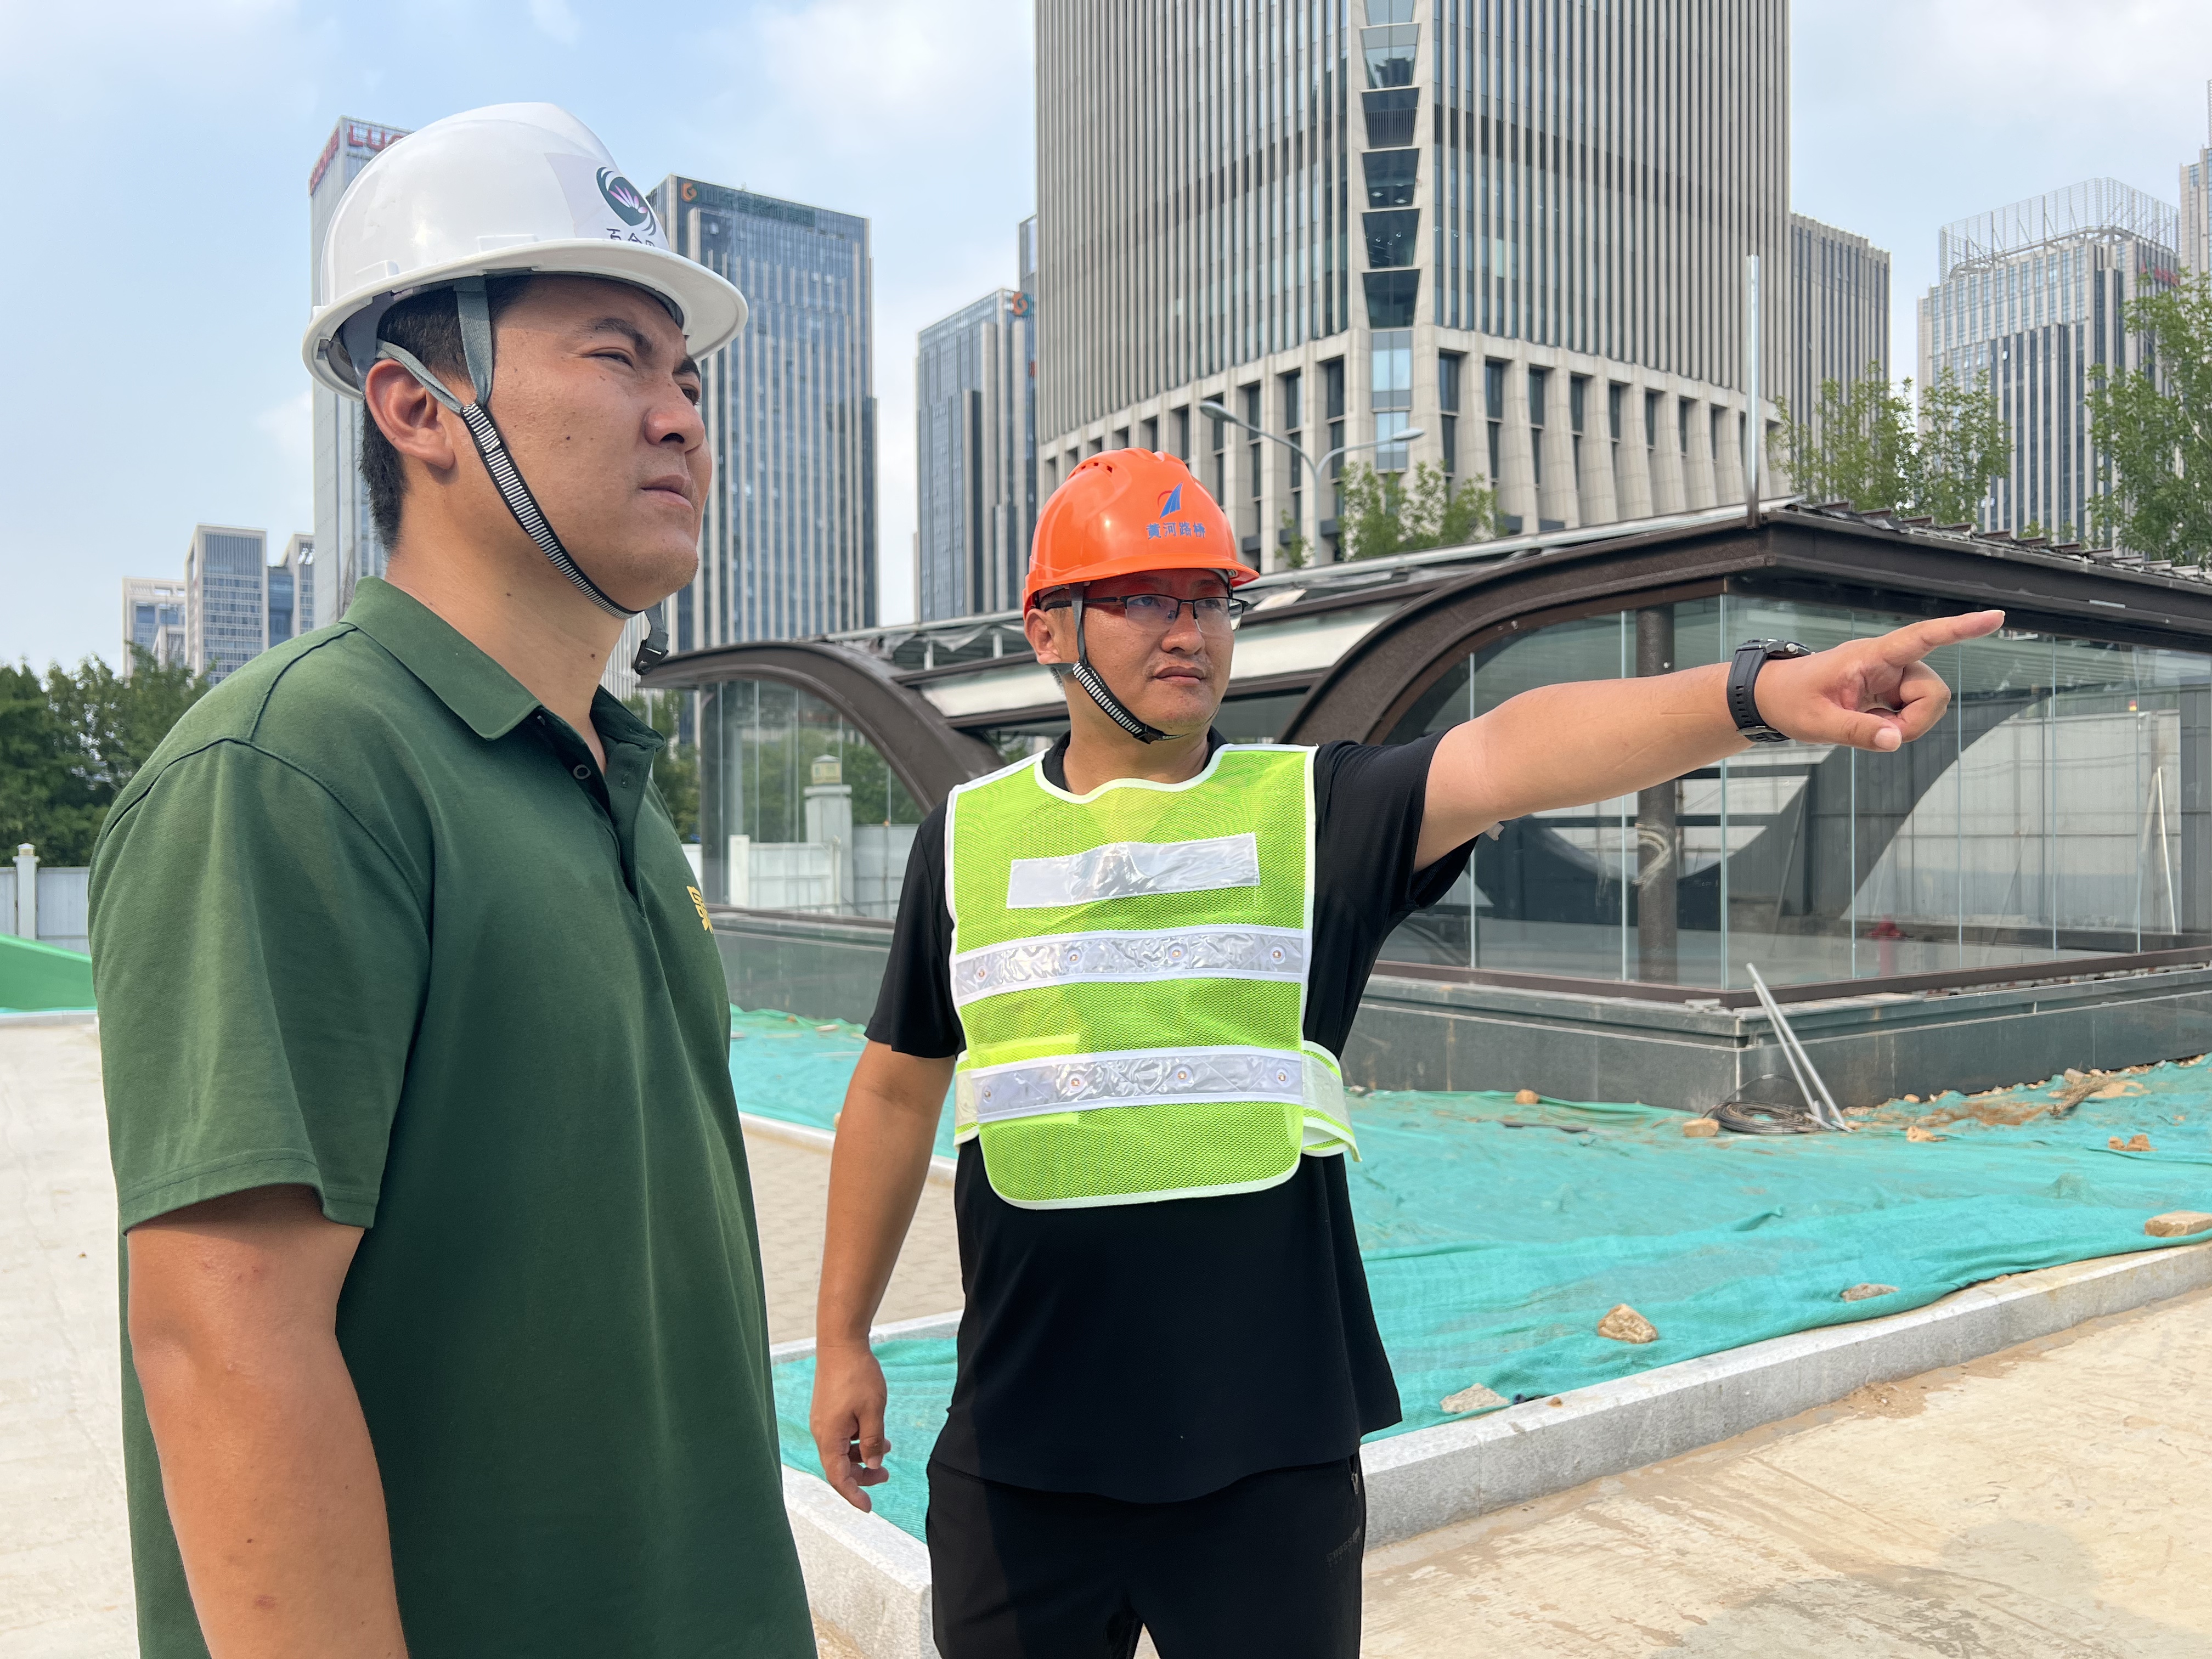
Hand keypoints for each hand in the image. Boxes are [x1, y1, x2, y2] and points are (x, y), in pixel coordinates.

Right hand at [809, 1339, 891, 1510]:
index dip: (853, 1495)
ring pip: (841, 1451)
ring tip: (886, 1450)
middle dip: (861, 1476)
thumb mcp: (873, 1411)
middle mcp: (821, 1433)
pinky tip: (876, 1434)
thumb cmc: (856, 1375)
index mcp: (829, 1437)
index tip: (868, 1507)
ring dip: (862, 1456)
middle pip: (839, 1467)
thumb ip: (873, 1442)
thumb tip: (873, 1466)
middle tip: (886, 1476)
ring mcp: (823, 1422)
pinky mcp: (828, 1412)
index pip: (838, 1477)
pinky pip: (841, 1437)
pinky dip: (858, 1441)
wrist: (840, 1345)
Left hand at [1753, 610, 2004, 751]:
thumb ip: (1856, 731)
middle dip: (1917, 721)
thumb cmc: (1790, 700)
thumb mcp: (1816, 722)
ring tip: (1868, 727)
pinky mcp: (1889, 691)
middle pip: (1933, 692)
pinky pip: (1911, 713)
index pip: (1922, 637)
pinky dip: (1896, 726)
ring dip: (1906, 725)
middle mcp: (1888, 662)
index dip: (1960, 628)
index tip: (1996, 616)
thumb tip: (1894, 741)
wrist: (1772, 697)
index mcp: (1871, 656)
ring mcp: (1891, 677)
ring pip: (1926, 705)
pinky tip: (1870, 723)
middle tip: (1880, 736)